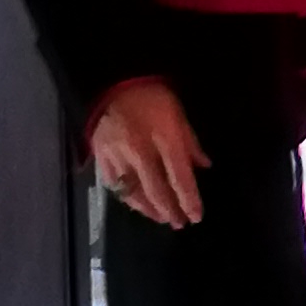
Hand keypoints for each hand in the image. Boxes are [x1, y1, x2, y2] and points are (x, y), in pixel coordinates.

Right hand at [90, 76, 207, 228]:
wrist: (113, 82)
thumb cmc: (152, 95)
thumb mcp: (178, 113)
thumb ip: (190, 142)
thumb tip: (204, 165)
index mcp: (165, 137)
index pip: (180, 177)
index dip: (189, 200)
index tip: (196, 216)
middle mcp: (142, 151)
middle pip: (157, 190)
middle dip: (170, 210)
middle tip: (178, 224)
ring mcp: (119, 155)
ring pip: (134, 192)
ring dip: (148, 209)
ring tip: (159, 217)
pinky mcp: (102, 156)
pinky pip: (114, 184)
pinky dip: (127, 197)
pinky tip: (135, 202)